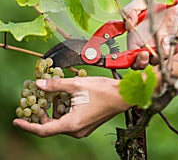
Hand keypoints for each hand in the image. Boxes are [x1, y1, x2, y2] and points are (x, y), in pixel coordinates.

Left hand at [13, 76, 128, 137]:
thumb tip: (39, 84)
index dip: (28, 125)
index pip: (43, 129)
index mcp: (72, 123)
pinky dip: (63, 109)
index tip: (16, 120)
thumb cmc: (103, 90)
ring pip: (60, 121)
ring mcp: (82, 128)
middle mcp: (76, 130)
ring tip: (52, 93)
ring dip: (54, 108)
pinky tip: (65, 95)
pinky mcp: (86, 123)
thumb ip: (56, 84)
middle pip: (51, 124)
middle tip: (35, 99)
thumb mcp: (77, 84)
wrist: (123, 95)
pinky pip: (69, 119)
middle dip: (42, 112)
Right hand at [123, 0, 177, 69]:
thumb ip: (131, 11)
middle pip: (144, 63)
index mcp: (134, 38)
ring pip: (160, 60)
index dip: (134, 59)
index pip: (131, 56)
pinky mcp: (173, 42)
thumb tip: (128, 26)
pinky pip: (175, 50)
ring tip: (167, 41)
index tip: (142, 53)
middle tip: (151, 55)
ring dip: (164, 55)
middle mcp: (146, 44)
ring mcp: (160, 45)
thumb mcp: (139, 2)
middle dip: (146, 63)